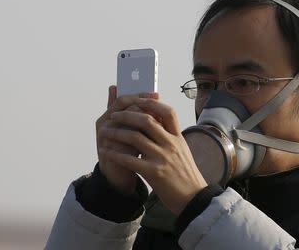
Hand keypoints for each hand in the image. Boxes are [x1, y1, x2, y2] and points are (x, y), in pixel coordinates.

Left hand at [99, 98, 207, 214]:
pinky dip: (115, 154)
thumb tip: (157, 121)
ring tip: (105, 132)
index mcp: (178, 137)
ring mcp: (162, 158)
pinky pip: (130, 159)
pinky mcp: (154, 173)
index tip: (137, 100)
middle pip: (147, 120)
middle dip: (127, 115)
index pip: (168, 112)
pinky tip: (106, 152)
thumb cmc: (187, 174)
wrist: (194, 198)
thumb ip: (171, 137)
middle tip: (114, 115)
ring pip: (135, 137)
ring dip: (116, 132)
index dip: (152, 103)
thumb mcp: (182, 150)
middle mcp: (171, 144)